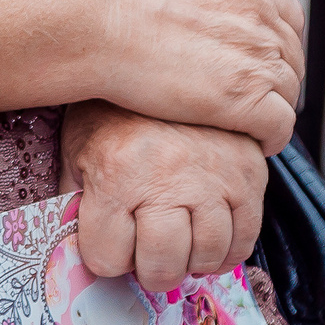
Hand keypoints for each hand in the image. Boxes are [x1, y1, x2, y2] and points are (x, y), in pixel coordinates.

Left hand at [60, 100, 266, 295]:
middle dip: (148, 269)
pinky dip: (226, 250)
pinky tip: (207, 236)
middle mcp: (168, 176)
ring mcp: (214, 175)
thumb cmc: (111, 111)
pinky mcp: (249, 171)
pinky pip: (246, 238)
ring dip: (188, 261)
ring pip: (207, 256)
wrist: (156, 55)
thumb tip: (76, 252)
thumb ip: (76, 202)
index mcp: (117, 171)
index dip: (104, 255)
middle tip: (145, 253)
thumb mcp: (78, 151)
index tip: (107, 240)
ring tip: (177, 243)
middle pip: (162, 265)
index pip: (107, 256)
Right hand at [99, 0, 305, 151]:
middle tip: (253, 93)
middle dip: (278, 75)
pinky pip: (280, 127)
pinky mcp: (241, 101)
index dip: (278, 37)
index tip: (258, 55)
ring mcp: (253, 61)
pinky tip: (254, 142)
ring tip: (251, 122)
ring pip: (289, 93)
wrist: (89, 15)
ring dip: (274, 108)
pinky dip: (273, 138)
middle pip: (292, 57)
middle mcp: (260, 21)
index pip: (290, 15)